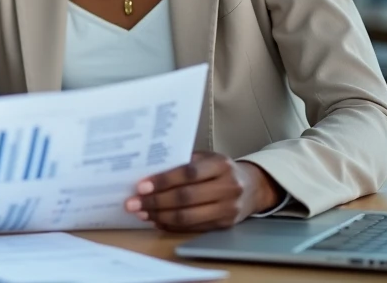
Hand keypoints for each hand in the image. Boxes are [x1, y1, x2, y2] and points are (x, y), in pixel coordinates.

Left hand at [124, 152, 280, 231]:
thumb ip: (183, 162)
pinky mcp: (224, 225)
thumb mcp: (207, 158)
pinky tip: (157, 220)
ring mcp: (228, 209)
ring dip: (160, 216)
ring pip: (189, 217)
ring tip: (141, 213)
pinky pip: (194, 228)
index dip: (163, 180)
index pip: (188, 173)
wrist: (253, 187)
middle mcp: (227, 187)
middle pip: (186, 198)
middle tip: (133, 203)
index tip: (141, 186)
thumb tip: (148, 170)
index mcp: (220, 165)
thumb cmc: (221, 169)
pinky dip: (172, 225)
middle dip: (156, 201)